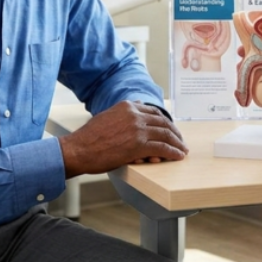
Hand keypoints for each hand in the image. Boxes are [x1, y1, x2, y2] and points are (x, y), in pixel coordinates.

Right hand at [59, 101, 187, 177]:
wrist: (79, 149)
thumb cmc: (90, 137)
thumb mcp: (107, 115)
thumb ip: (124, 111)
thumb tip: (138, 104)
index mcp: (127, 106)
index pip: (154, 112)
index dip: (165, 121)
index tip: (170, 129)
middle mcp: (135, 115)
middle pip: (163, 122)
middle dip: (174, 132)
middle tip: (180, 141)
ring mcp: (138, 129)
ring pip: (165, 135)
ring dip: (177, 143)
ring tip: (182, 150)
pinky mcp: (139, 145)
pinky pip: (162, 148)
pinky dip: (172, 152)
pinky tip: (177, 156)